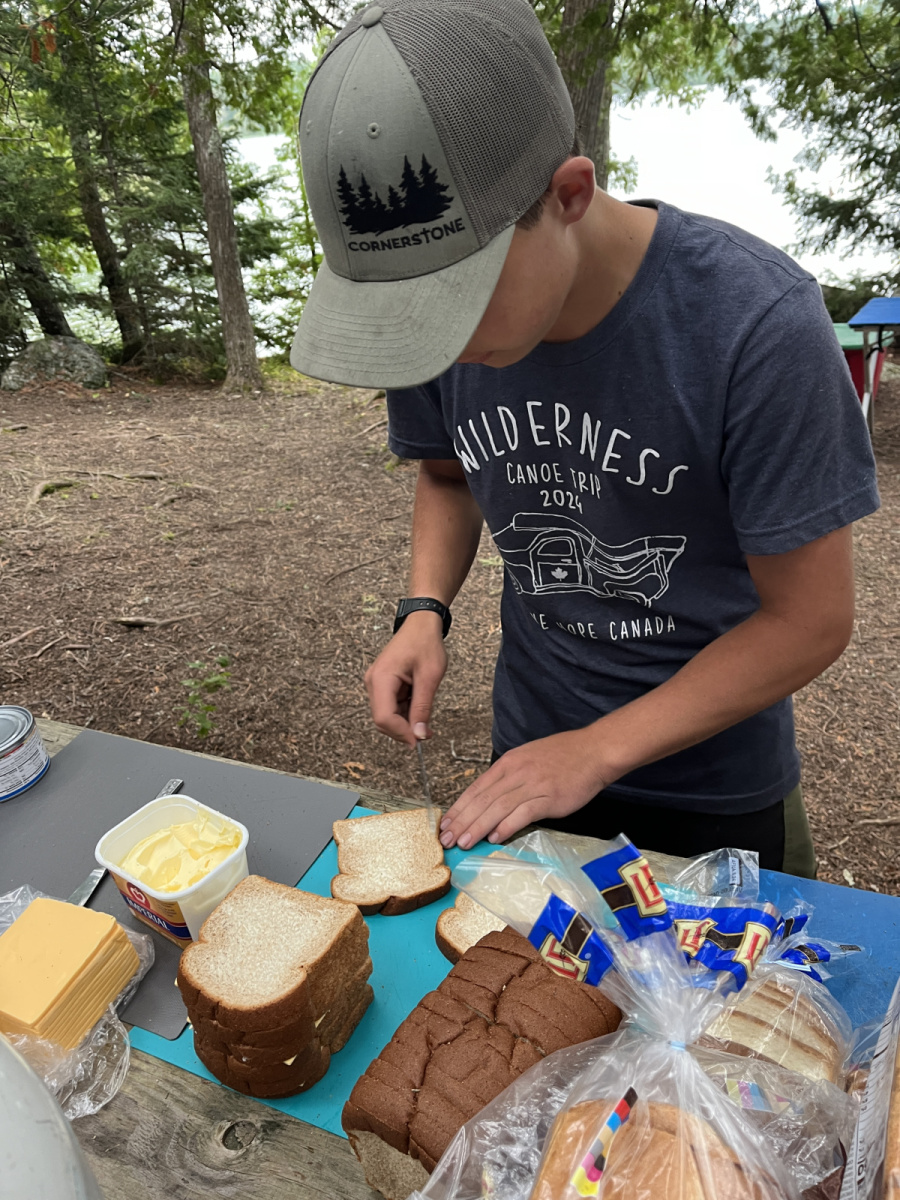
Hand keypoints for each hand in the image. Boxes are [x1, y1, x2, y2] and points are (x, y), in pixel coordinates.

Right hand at [364, 611, 447, 746]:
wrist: (421, 624)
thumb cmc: (425, 644)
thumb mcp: (429, 677)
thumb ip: (423, 707)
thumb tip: (418, 735)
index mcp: (381, 678)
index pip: (384, 717)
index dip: (401, 733)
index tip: (419, 741)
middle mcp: (373, 682)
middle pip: (382, 720)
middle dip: (403, 730)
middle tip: (426, 733)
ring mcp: (376, 684)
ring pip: (387, 716)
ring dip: (405, 722)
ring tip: (426, 720)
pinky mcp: (382, 685)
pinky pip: (390, 707)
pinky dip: (404, 713)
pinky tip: (419, 707)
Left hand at [439, 728, 611, 849]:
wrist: (594, 751)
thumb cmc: (563, 756)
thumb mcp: (528, 758)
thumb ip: (509, 778)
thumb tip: (490, 800)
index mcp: (509, 763)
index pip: (476, 788)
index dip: (459, 807)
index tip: (445, 824)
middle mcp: (516, 772)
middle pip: (482, 799)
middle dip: (462, 820)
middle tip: (446, 839)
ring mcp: (533, 784)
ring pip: (497, 808)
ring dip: (478, 826)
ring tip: (463, 842)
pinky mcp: (549, 797)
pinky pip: (523, 813)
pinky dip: (507, 826)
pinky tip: (495, 837)